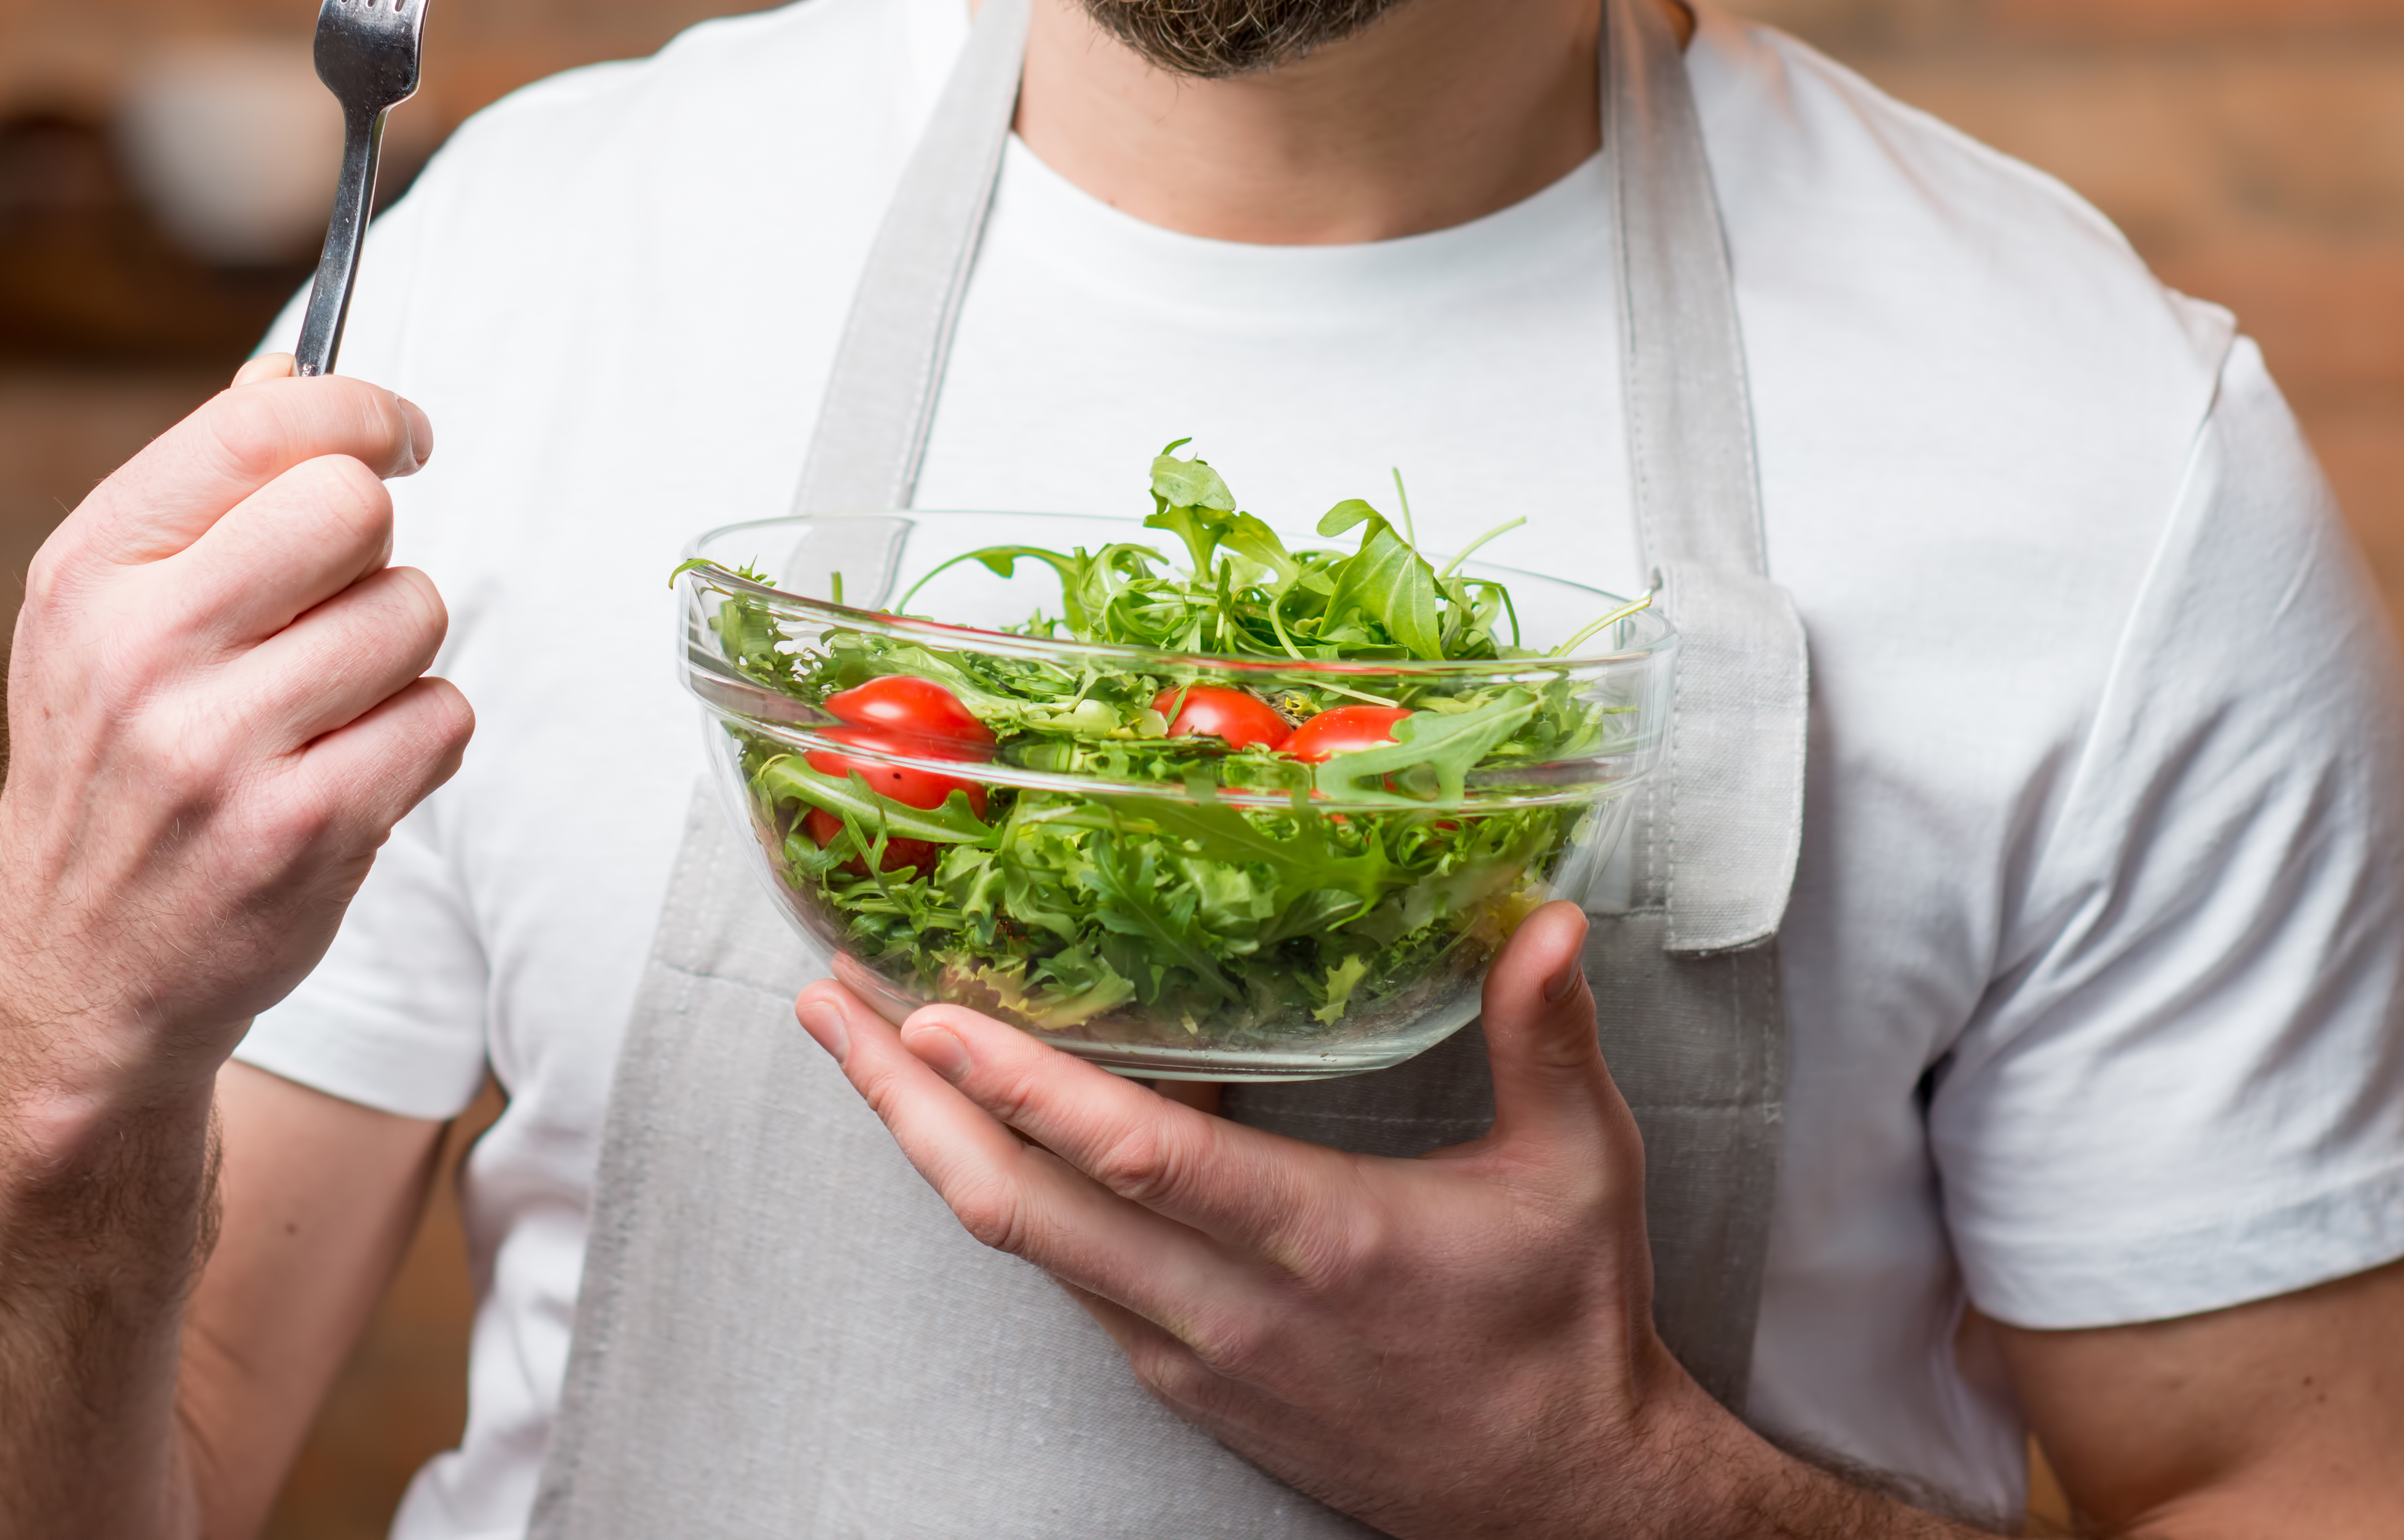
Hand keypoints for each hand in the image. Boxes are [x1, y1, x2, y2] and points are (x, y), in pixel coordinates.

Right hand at [0, 354, 472, 1133]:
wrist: (80, 973)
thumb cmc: (111, 765)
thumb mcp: (98, 616)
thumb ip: (199, 490)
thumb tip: (293, 365)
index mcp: (89, 573)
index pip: (261, 425)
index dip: (361, 410)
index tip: (400, 435)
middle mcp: (142, 652)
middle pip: (354, 505)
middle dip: (372, 543)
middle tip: (335, 597)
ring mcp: (222, 748)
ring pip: (413, 610)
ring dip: (396, 649)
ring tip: (323, 702)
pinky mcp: (305, 829)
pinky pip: (441, 716)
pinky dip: (417, 736)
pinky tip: (346, 770)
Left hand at [801, 905, 1735, 1539]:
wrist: (1554, 1502)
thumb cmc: (1563, 1329)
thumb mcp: (1578, 1174)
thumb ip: (1548, 1040)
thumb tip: (1549, 921)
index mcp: (1319, 1240)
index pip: (1137, 1159)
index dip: (1023, 1089)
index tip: (927, 1016)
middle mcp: (1227, 1304)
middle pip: (1022, 1206)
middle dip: (905, 1102)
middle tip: (824, 1003)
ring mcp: (1189, 1348)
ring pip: (1024, 1243)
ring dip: (931, 1143)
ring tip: (864, 1041)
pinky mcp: (1180, 1374)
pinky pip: (1067, 1272)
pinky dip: (1005, 1191)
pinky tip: (976, 1121)